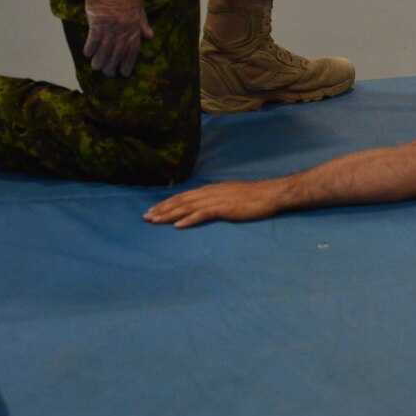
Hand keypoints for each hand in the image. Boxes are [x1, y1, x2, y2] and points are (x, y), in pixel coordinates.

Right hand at [82, 0, 153, 76]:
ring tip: (97, 69)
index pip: (132, 49)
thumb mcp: (140, 7)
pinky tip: (87, 54)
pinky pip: (93, 37)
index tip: (125, 72)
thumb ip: (143, 23)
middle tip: (109, 74)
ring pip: (105, 48)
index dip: (128, 62)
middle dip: (113, 65)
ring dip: (101, 60)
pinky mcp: (96, 20)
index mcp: (134, 27)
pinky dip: (90, 47)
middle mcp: (122, 29)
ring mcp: (109, 25)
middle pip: (118, 52)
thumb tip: (150, 37)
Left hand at [144, 180, 283, 227]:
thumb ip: (216, 198)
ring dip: (169, 214)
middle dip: (162, 209)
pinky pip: (202, 214)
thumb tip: (205, 204)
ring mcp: (216, 199)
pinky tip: (178, 225)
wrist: (270, 194)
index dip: (166, 203)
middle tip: (146, 217)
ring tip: (155, 221)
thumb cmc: (253, 197)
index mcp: (210, 189)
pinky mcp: (224, 208)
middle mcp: (209, 192)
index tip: (153, 210)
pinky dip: (188, 219)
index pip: (183, 196)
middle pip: (180, 200)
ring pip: (187, 207)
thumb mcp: (230, 194)